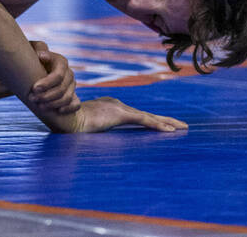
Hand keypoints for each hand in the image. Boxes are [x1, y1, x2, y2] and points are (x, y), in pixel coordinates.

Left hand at [27, 41, 79, 114]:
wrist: (32, 68)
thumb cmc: (30, 57)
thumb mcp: (32, 49)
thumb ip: (38, 48)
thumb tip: (42, 55)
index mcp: (60, 62)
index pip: (58, 75)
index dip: (47, 83)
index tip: (34, 88)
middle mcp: (68, 73)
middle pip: (62, 88)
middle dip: (46, 96)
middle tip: (32, 99)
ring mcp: (72, 85)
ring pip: (67, 97)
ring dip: (53, 104)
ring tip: (39, 106)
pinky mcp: (73, 95)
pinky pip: (76, 104)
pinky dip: (68, 109)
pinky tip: (58, 111)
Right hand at [70, 97, 187, 132]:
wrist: (64, 117)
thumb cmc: (69, 123)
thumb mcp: (85, 127)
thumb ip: (93, 129)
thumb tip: (92, 141)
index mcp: (110, 108)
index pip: (136, 116)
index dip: (151, 121)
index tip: (163, 126)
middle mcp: (117, 106)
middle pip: (147, 115)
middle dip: (165, 120)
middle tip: (182, 125)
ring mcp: (119, 108)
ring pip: (149, 117)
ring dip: (167, 123)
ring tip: (183, 128)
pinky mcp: (120, 113)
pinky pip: (144, 120)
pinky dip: (157, 125)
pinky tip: (170, 131)